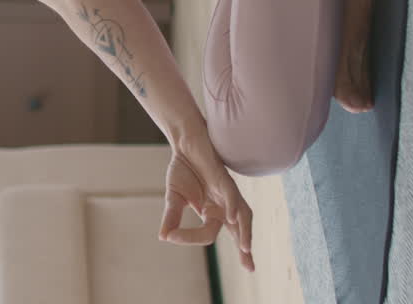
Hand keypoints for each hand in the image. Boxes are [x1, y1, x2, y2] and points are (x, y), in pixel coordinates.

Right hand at [160, 128, 254, 271]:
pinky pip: (232, 195)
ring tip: (246, 248)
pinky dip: (233, 207)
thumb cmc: (183, 169)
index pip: (205, 233)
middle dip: (244, 249)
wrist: (185, 143)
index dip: (188, 238)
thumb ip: (172, 217)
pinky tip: (232, 218)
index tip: (169, 237)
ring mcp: (226, 193)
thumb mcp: (174, 198)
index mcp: (213, 212)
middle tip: (249, 268)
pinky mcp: (224, 179)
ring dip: (245, 232)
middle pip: (238, 230)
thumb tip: (163, 237)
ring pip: (241, 215)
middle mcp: (224, 206)